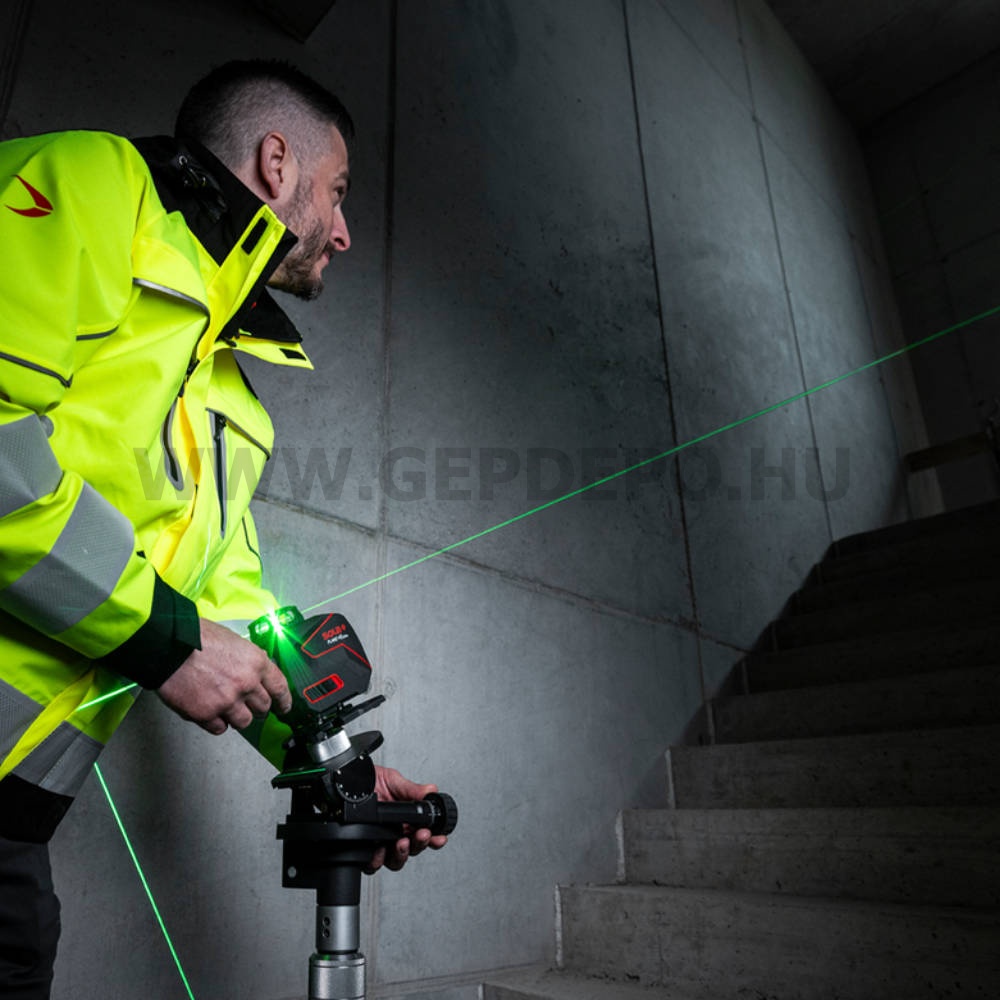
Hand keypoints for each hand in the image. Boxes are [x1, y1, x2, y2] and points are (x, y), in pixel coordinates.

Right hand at [156, 619, 292, 734]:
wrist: (168, 645)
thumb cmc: (197, 637)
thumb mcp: (234, 641)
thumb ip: (248, 661)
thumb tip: (256, 674)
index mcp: (256, 662)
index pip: (280, 688)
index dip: (284, 701)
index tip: (283, 708)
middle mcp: (246, 684)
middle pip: (263, 708)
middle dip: (257, 708)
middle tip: (247, 704)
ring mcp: (227, 701)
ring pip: (244, 722)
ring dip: (237, 717)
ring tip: (225, 707)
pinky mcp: (206, 714)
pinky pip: (220, 728)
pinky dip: (217, 723)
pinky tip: (210, 712)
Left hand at [366, 765, 448, 873]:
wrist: (345, 781)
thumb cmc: (368, 781)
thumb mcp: (392, 781)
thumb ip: (412, 789)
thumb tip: (431, 791)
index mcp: (406, 819)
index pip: (425, 833)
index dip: (434, 838)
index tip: (439, 837)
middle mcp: (395, 833)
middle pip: (413, 849)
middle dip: (420, 844)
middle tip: (421, 835)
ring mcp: (380, 843)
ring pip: (395, 861)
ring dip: (402, 854)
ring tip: (401, 843)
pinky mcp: (364, 849)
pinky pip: (372, 864)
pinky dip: (377, 861)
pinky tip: (379, 852)